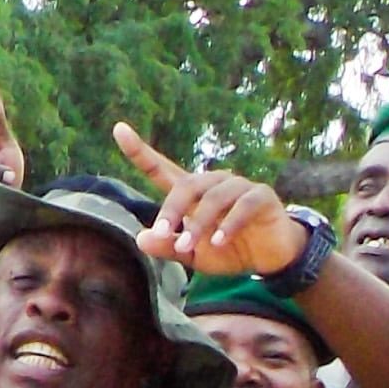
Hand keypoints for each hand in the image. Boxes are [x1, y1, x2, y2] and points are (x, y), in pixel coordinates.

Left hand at [108, 124, 303, 275]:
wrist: (270, 258)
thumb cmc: (228, 250)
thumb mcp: (194, 256)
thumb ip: (169, 248)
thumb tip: (141, 239)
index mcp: (192, 194)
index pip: (161, 169)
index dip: (140, 152)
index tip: (118, 129)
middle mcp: (213, 183)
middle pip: (186, 185)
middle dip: (171, 209)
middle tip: (162, 233)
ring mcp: (239, 187)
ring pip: (213, 197)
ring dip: (199, 223)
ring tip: (189, 246)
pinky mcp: (261, 196)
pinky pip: (242, 205)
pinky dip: (229, 224)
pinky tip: (219, 242)